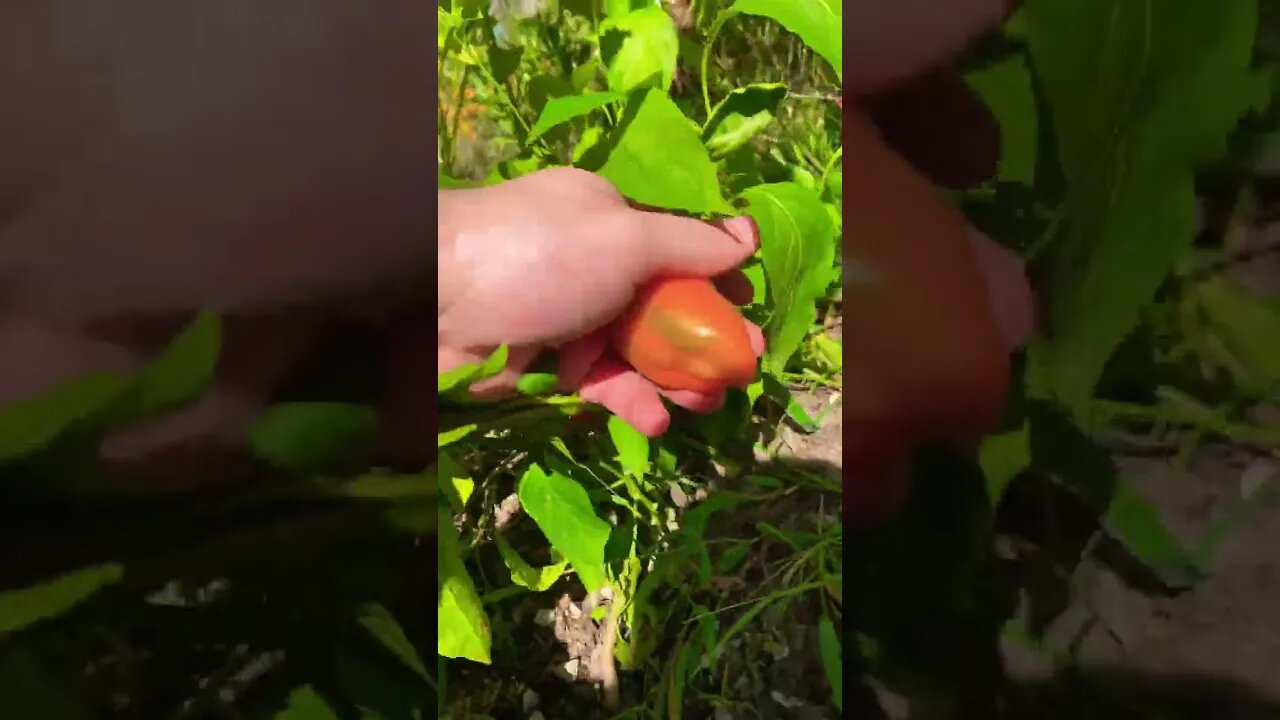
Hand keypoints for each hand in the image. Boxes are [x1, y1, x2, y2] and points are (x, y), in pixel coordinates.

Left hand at [438, 167, 764, 435]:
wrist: (431, 303)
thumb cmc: (539, 256)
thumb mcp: (625, 238)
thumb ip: (689, 244)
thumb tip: (746, 237)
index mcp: (610, 219)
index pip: (679, 248)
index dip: (719, 280)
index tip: (750, 309)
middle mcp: (593, 264)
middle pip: (665, 305)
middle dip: (707, 337)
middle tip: (743, 367)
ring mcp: (571, 317)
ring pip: (638, 350)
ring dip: (677, 377)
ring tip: (710, 402)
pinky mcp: (548, 365)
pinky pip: (601, 383)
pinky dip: (631, 401)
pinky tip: (659, 420)